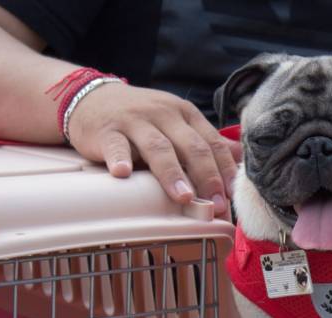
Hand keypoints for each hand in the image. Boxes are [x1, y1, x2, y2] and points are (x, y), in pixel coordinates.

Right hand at [67, 83, 239, 215]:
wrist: (91, 99)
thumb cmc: (140, 118)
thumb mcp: (176, 123)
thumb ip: (205, 142)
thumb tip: (240, 158)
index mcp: (185, 114)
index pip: (212, 143)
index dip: (225, 171)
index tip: (232, 198)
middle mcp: (164, 114)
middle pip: (191, 146)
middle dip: (207, 176)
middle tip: (215, 203)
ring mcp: (135, 121)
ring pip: (158, 147)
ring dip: (172, 173)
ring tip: (183, 197)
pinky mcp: (107, 130)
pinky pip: (116, 145)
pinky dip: (120, 158)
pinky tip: (124, 173)